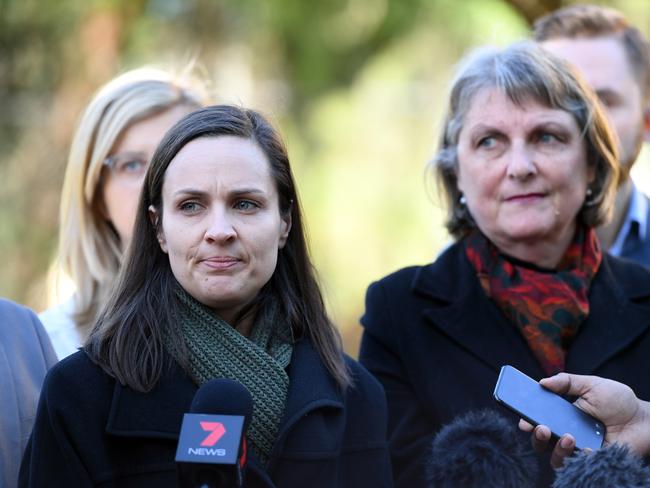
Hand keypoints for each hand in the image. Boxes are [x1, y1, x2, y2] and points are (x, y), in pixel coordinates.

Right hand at [518, 373, 649, 467]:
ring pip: (556, 457)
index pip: (538, 419)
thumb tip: (542, 382)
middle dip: (536, 436)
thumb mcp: (591, 384)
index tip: (523, 420)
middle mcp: (566, 432)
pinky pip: (578, 464)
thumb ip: (567, 381)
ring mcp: (579, 448)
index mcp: (562, 414)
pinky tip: (586, 447)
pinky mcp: (593, 460)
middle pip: (541, 441)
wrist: (644, 420)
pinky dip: (579, 456)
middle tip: (540, 428)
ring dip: (556, 449)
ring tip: (567, 437)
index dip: (526, 421)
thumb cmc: (618, 401)